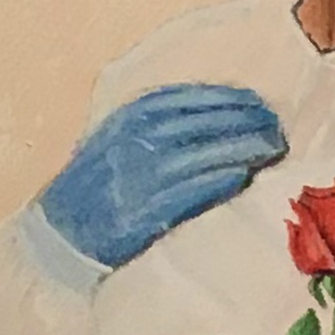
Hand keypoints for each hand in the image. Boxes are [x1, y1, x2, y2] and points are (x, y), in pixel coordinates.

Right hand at [36, 83, 286, 268]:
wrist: (58, 235)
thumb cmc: (97, 188)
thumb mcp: (119, 141)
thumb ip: (159, 127)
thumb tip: (222, 118)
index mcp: (128, 118)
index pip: (191, 99)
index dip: (232, 101)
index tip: (260, 106)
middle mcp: (134, 141)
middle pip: (205, 124)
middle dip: (247, 123)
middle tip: (277, 130)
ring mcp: (138, 176)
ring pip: (204, 154)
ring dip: (244, 150)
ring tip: (272, 151)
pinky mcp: (143, 211)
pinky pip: (191, 191)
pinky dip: (220, 181)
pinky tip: (243, 178)